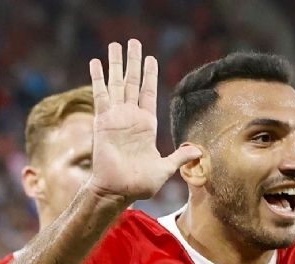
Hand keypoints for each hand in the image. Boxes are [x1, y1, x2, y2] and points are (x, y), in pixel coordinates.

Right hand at [86, 39, 201, 202]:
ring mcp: (116, 117)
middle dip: (132, 61)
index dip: (149, 75)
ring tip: (115, 44)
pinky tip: (96, 62)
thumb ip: (180, 156)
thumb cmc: (139, 183)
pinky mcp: (103, 120)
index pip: (148, 93)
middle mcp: (130, 117)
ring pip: (116, 83)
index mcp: (146, 125)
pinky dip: (98, 78)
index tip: (150, 57)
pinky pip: (100, 95)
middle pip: (132, 82)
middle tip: (133, 42)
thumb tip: (198, 150)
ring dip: (115, 63)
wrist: (118, 190)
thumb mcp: (165, 168)